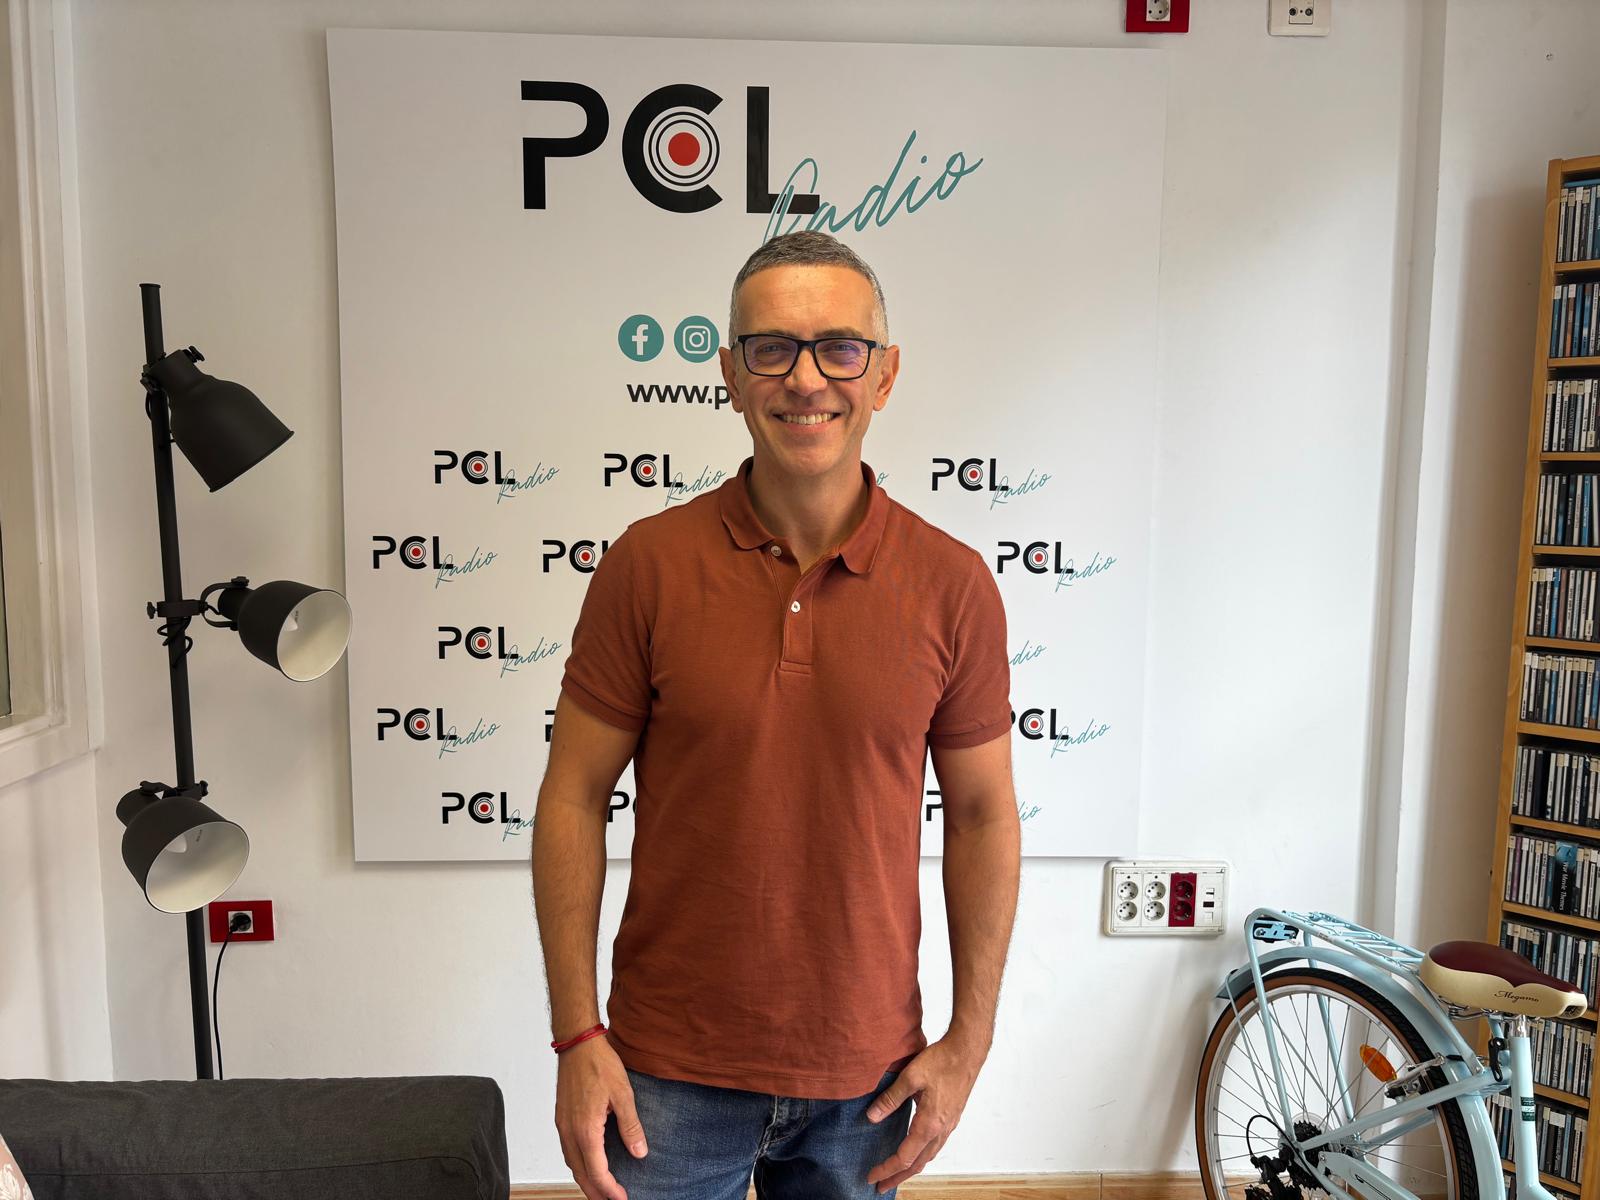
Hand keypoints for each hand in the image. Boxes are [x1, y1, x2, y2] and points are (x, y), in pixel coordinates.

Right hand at [554, 1036, 647, 1199]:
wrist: (578, 1044)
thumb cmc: (599, 1064)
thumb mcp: (624, 1094)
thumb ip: (631, 1126)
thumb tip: (639, 1152)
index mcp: (586, 1130)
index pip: (597, 1172)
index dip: (610, 1190)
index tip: (623, 1199)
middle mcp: (570, 1132)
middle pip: (581, 1174)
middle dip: (596, 1193)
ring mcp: (563, 1126)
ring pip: (572, 1164)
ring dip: (586, 1180)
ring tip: (602, 1189)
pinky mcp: (562, 1119)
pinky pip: (568, 1151)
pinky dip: (579, 1164)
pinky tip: (590, 1163)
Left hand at [863, 1036, 985, 1193]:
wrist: (967, 1051)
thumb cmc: (942, 1061)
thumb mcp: (910, 1076)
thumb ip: (890, 1099)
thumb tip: (872, 1117)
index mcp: (929, 1124)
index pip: (904, 1157)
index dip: (886, 1169)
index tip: (871, 1176)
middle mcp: (941, 1130)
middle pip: (917, 1164)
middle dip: (897, 1177)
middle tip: (880, 1186)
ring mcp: (949, 1125)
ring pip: (928, 1156)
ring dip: (910, 1168)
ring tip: (895, 1174)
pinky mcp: (951, 1118)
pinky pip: (935, 1146)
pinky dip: (922, 1156)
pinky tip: (915, 1151)